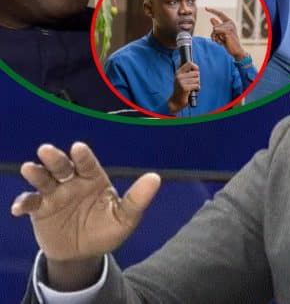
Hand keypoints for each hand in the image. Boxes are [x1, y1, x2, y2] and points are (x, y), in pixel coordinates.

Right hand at [11, 143, 159, 288]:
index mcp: (94, 179)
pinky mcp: (40, 208)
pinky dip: (23, 203)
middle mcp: (73, 182)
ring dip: (36, 173)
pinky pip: (30, 203)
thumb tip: (155, 178)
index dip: (83, 156)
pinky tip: (20, 208)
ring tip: (30, 169)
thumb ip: (137, 199)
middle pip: (62, 166)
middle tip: (46, 150)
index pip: (88, 164)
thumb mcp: (125, 218)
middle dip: (55, 158)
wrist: (84, 253)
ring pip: (43, 179)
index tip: (78, 148)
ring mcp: (55, 194)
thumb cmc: (106, 230)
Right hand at [168, 61, 199, 113]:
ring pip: (197, 80)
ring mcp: (181, 82)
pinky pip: (197, 86)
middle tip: (192, 84)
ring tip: (192, 88)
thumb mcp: (182, 79)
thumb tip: (196, 67)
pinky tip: (192, 91)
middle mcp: (179, 76)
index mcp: (178, 72)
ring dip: (197, 85)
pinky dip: (197, 89)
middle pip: (196, 73)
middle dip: (197, 79)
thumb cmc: (181, 90)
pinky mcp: (185, 88)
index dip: (196, 67)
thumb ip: (187, 73)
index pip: (190, 64)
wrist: (176, 101)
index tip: (196, 72)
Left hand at [206, 7, 246, 59]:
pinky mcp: (228, 31)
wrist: (236, 50)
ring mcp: (230, 27)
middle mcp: (230, 23)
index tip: (206, 8)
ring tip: (221, 42)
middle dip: (213, 34)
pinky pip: (216, 31)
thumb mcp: (221, 34)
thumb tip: (211, 18)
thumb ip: (217, 26)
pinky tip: (221, 43)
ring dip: (215, 37)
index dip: (213, 10)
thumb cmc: (229, 43)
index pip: (220, 14)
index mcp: (229, 22)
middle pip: (214, 25)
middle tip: (219, 41)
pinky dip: (216, 38)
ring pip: (214, 29)